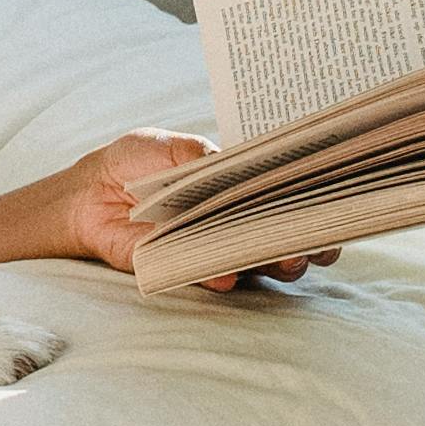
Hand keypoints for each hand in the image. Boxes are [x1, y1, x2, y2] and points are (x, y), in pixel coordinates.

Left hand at [57, 132, 332, 289]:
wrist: (90, 192)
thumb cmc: (137, 161)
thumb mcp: (173, 146)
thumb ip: (204, 157)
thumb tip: (234, 167)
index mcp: (240, 191)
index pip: (287, 203)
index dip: (315, 210)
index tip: (334, 211)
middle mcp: (234, 226)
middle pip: (282, 241)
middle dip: (304, 243)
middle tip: (313, 242)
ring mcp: (212, 251)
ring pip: (254, 265)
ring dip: (270, 263)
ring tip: (283, 259)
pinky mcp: (183, 270)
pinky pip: (210, 279)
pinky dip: (222, 277)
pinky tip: (228, 274)